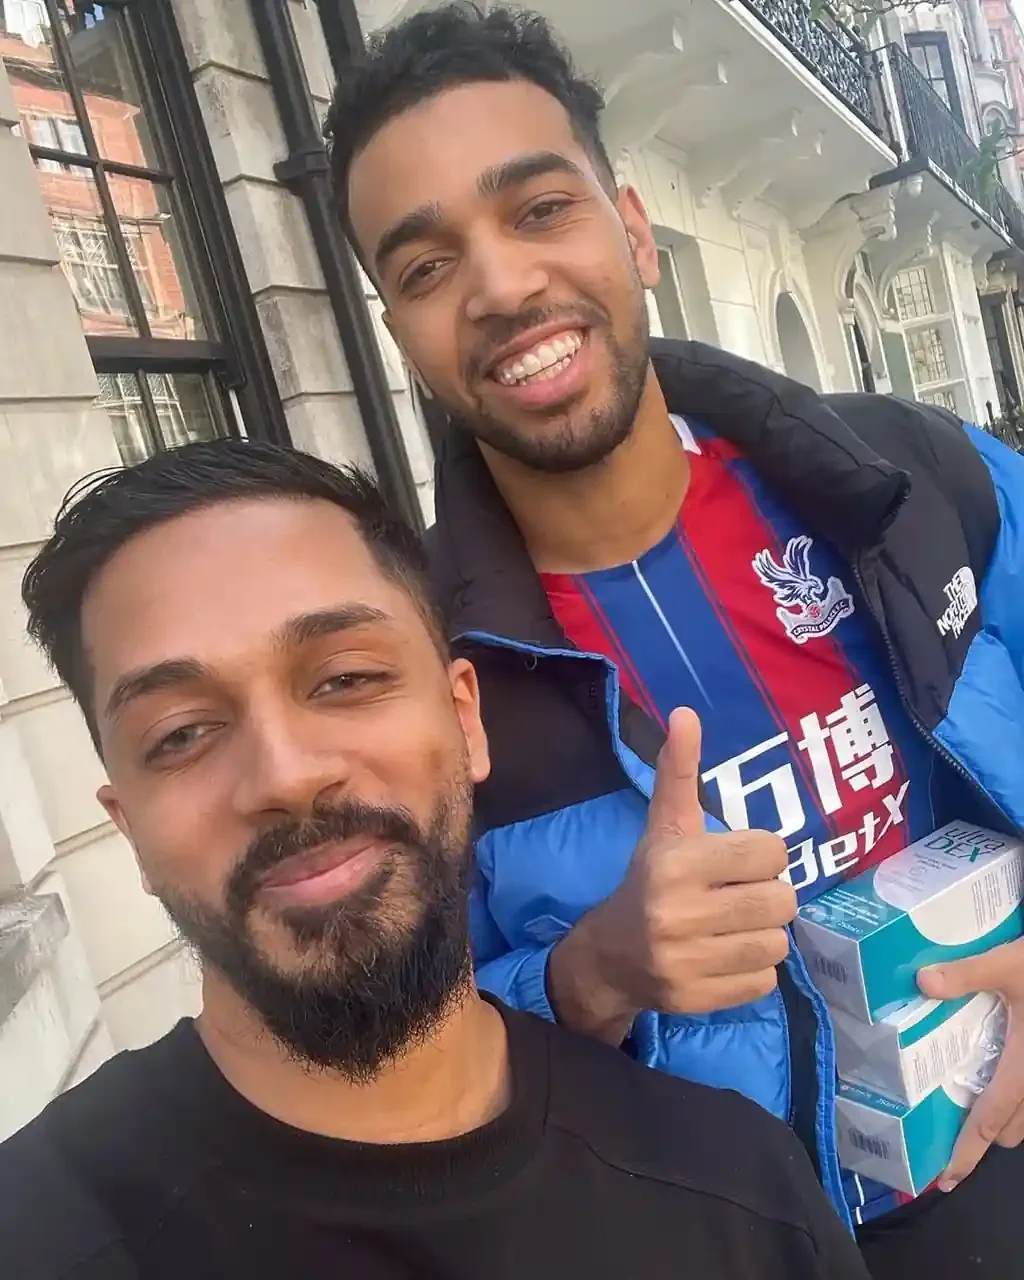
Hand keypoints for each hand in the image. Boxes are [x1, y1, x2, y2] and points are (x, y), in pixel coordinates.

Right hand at [547, 707, 796, 1042]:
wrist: (608, 956)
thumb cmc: (648, 879)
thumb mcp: (664, 824)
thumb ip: (679, 770)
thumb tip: (686, 711)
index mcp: (675, 862)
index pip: (770, 852)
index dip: (761, 856)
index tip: (738, 862)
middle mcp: (678, 912)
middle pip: (781, 900)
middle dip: (767, 897)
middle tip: (741, 897)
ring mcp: (687, 960)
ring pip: (777, 943)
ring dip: (762, 935)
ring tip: (733, 927)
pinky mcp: (697, 999)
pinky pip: (764, 981)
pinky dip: (753, 970)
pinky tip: (725, 956)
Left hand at [918, 935, 1023, 1190]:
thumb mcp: (1011, 963)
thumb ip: (968, 973)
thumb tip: (922, 982)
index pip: (990, 1120)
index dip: (966, 1151)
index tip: (945, 1178)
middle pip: (1008, 1126)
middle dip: (980, 1130)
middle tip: (943, 1115)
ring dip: (1002, 1112)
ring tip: (968, 1092)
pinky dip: (1016, 1093)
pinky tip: (998, 1065)